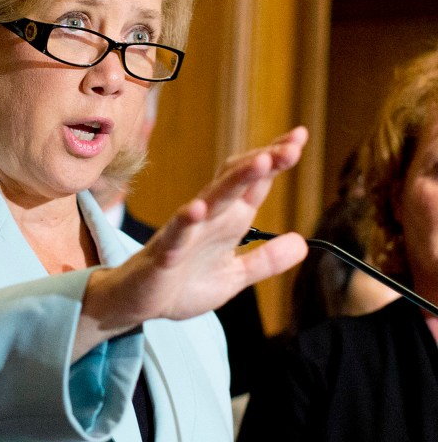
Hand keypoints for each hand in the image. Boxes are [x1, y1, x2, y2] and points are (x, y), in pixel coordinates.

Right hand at [74, 126, 308, 358]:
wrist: (138, 303)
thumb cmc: (183, 284)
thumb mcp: (234, 276)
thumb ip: (266, 260)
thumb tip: (302, 243)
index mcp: (228, 222)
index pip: (255, 184)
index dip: (276, 161)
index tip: (299, 137)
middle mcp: (209, 219)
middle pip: (238, 181)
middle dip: (264, 161)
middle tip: (292, 144)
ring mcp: (186, 232)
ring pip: (212, 199)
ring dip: (236, 179)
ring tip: (261, 161)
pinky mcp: (165, 253)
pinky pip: (176, 233)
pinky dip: (186, 220)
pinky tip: (198, 209)